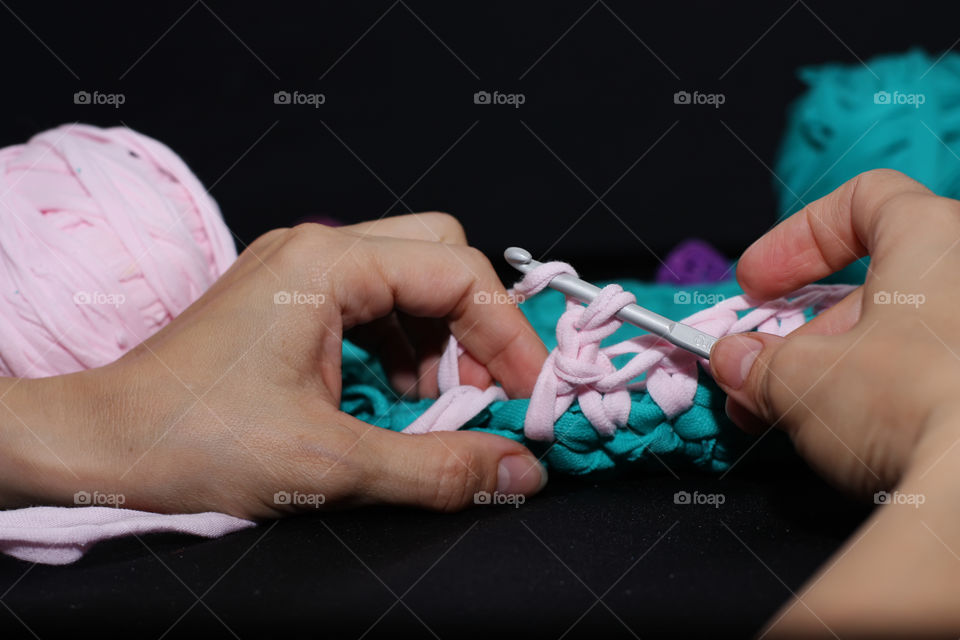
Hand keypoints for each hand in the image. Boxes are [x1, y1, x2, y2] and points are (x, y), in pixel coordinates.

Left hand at [0, 213, 548, 517]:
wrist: (102, 445)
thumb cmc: (195, 443)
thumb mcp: (330, 466)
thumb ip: (437, 467)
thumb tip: (521, 470)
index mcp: (328, 266)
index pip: (459, 272)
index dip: (509, 334)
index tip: (531, 395)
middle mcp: (317, 252)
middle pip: (441, 256)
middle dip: (477, 326)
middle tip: (486, 395)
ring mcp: (301, 272)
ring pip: (411, 280)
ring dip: (443, 341)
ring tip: (443, 407)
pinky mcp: (290, 302)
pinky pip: (375, 306)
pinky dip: (405, 349)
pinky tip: (400, 400)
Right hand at [710, 170, 959, 636]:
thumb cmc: (907, 403)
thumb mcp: (802, 379)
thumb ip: (760, 363)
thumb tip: (734, 361)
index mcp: (936, 239)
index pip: (866, 201)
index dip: (797, 240)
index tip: (755, 287)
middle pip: (874, 288)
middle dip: (804, 335)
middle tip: (757, 377)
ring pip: (904, 337)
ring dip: (835, 372)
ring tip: (782, 421)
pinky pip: (934, 376)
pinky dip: (887, 398)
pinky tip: (845, 439)